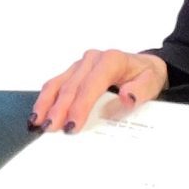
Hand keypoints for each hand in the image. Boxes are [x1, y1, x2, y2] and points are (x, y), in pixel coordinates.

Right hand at [31, 50, 168, 133]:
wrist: (144, 65)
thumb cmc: (146, 75)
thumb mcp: (152, 83)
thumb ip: (140, 90)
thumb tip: (126, 97)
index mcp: (110, 61)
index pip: (90, 85)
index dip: (79, 106)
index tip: (72, 125)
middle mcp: (92, 60)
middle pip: (70, 86)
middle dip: (59, 109)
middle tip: (50, 128)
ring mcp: (80, 64)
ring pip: (58, 83)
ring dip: (46, 103)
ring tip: (37, 121)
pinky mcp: (74, 71)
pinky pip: (56, 83)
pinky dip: (46, 98)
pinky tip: (39, 111)